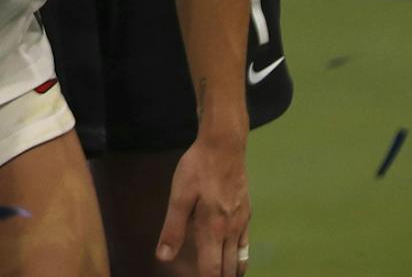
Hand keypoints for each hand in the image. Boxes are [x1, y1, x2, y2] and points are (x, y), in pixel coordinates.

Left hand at [157, 133, 249, 276]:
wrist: (224, 147)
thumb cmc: (197, 169)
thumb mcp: (179, 195)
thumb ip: (173, 228)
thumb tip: (164, 257)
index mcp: (213, 230)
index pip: (212, 270)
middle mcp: (231, 232)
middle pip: (229, 270)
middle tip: (207, 276)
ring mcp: (242, 224)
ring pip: (240, 260)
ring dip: (231, 273)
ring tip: (221, 275)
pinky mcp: (247, 215)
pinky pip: (246, 246)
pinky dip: (240, 259)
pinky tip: (234, 258)